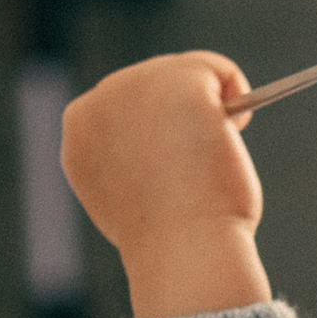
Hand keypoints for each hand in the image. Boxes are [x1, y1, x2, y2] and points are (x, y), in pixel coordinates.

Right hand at [59, 52, 271, 317]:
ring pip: (185, 72)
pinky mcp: (178, 80)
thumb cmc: (167, 238)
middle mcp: (101, 98)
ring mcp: (138, 83)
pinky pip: (216, 70)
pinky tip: (235, 127)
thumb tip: (160, 146)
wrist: (182, 248)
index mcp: (81, 127)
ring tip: (215, 150)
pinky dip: (233, 90)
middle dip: (184, 110)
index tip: (175, 163)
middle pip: (154, 80)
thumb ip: (133, 160)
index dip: (158, 130)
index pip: (126, 107)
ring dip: (209, 101)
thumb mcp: (130, 193)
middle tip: (204, 155)